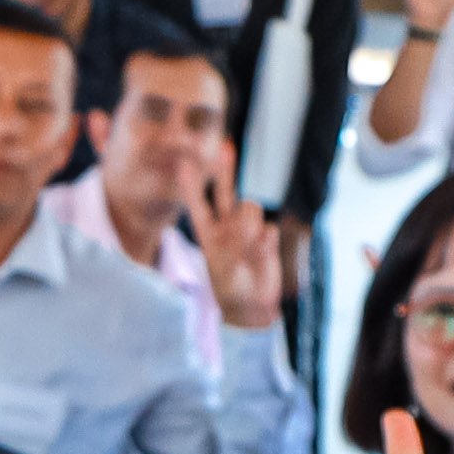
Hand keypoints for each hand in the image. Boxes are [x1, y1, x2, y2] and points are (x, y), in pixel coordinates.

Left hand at [192, 155, 285, 330]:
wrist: (253, 306)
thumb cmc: (232, 289)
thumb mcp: (225, 268)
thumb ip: (237, 245)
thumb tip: (254, 227)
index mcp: (209, 234)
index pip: (198, 205)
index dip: (192, 186)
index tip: (184, 165)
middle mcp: (227, 227)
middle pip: (225, 192)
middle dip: (225, 171)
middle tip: (225, 148)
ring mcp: (248, 230)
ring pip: (250, 208)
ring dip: (250, 222)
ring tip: (249, 245)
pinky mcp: (266, 237)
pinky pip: (269, 228)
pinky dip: (265, 241)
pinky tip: (262, 254)